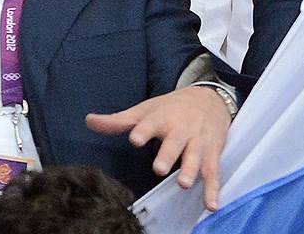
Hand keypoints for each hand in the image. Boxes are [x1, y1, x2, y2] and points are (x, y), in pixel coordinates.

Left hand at [85, 87, 231, 210]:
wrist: (210, 98)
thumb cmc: (171, 108)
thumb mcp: (146, 110)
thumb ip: (118, 121)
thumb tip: (89, 121)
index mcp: (162, 118)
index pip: (151, 124)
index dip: (143, 131)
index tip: (135, 139)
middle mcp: (181, 130)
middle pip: (174, 142)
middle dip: (168, 155)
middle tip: (160, 168)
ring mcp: (198, 142)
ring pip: (195, 157)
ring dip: (191, 170)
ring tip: (184, 184)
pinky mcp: (212, 153)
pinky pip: (213, 172)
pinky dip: (214, 189)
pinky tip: (211, 205)